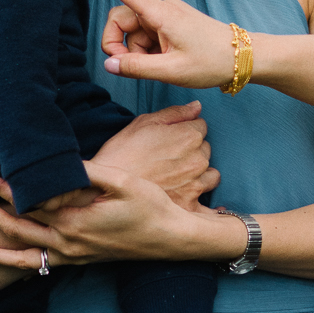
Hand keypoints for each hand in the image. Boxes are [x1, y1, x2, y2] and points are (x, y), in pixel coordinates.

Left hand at [0, 161, 239, 269]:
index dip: (5, 189)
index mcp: (76, 221)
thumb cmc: (152, 207)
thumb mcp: (122, 183)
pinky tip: (9, 264)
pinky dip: (22, 267)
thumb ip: (89, 173)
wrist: (172, 239)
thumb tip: (59, 165)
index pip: (31, 204)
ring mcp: (75, 255)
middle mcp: (70, 243)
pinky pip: (44, 267)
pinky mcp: (82, 260)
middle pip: (20, 228)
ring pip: (27, 255)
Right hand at [85, 0, 235, 87]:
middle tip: (128, 67)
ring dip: (136, 52)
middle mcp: (162, 9)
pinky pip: (147, 35)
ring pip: (134, 32)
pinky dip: (147, 51)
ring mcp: (167, 16)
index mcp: (162, 14)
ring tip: (160, 67)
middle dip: (118, 44)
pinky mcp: (172, 24)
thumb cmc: (213, 62)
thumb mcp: (173, 71)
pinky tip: (164, 62)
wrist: (245, 57)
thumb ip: (137, 68)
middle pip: (121, 20)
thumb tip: (108, 63)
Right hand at [89, 100, 218, 207]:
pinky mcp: (191, 205)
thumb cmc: (121, 153)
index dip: (185, 131)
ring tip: (176, 179)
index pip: (201, 126)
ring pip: (211, 174)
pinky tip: (188, 198)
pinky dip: (200, 200)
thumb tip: (197, 106)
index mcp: (189, 136)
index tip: (171, 139)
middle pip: (205, 150)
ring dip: (199, 175)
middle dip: (192, 152)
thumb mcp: (143, 123)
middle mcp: (198, 159)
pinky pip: (208, 204)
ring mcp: (196, 184)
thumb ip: (175, 113)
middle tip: (169, 159)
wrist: (103, 188)